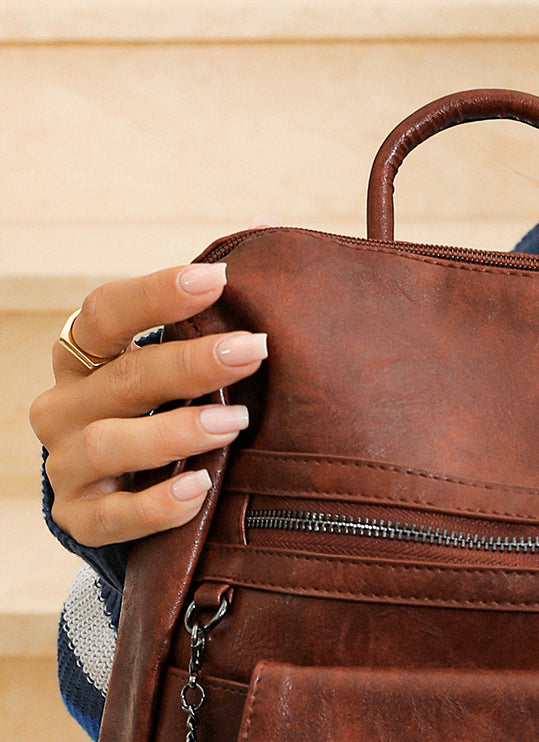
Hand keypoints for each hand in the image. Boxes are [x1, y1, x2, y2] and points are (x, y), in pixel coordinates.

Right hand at [30, 263, 266, 547]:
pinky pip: (112, 516)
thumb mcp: (179, 363)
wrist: (125, 502)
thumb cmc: (162, 415)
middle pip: (122, 378)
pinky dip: (156, 505)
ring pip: (109, 444)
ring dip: (174, 431)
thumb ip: (215, 306)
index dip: (157, 294)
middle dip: (190, 362)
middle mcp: (66, 405)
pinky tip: (199, 490)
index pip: (106, 312)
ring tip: (235, 422)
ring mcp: (67, 464)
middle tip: (254, 349)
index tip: (217, 279)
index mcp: (86, 356)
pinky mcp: (79, 517)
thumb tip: (271, 224)